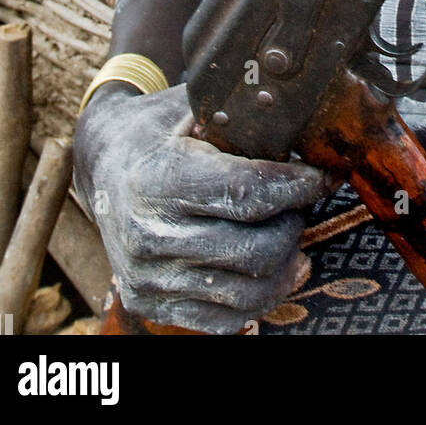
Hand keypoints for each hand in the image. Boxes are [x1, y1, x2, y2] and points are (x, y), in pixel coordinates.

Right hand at [73, 83, 327, 333]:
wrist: (104, 165)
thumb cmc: (158, 131)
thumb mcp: (193, 107)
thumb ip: (243, 118)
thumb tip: (307, 128)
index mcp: (158, 179)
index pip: (245, 194)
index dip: (294, 186)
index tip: (321, 176)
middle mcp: (148, 234)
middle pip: (254, 249)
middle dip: (293, 223)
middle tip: (300, 202)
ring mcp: (147, 277)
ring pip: (247, 291)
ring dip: (284, 263)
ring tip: (291, 234)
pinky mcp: (149, 304)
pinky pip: (225, 319)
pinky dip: (260, 297)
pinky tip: (274, 268)